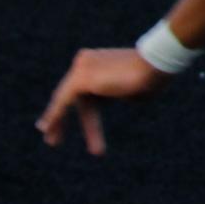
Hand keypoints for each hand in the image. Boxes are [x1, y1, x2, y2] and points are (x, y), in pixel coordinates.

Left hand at [37, 47, 166, 154]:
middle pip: (71, 95)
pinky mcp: (81, 78)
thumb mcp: (134, 88)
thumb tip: (120, 96)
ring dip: (58, 122)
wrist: (156, 65)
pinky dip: (55, 115)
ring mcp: (81, 67)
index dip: (81, 108)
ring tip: (53, 142)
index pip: (85, 89)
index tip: (80, 121)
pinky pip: (63, 101)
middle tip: (53, 137)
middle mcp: (86, 61)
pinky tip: (48, 129)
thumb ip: (120, 92)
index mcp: (100, 62)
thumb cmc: (154, 77)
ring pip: (65, 99)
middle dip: (61, 116)